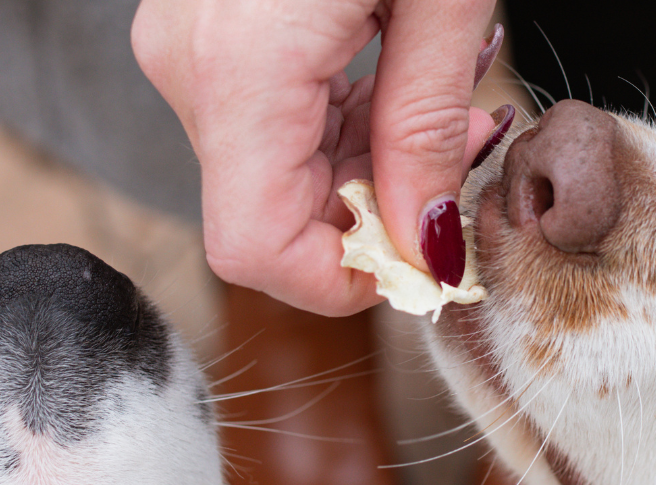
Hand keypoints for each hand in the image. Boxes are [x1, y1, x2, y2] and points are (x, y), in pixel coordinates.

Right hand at [132, 0, 499, 315]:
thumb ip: (427, 133)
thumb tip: (427, 254)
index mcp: (239, 69)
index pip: (260, 252)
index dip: (345, 282)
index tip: (423, 258)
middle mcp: (192, 68)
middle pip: (274, 219)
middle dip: (380, 213)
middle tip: (465, 150)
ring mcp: (190, 48)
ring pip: (277, 175)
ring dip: (370, 166)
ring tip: (447, 99)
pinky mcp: (206, 33)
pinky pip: (270, 124)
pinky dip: (341, 127)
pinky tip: (396, 81)